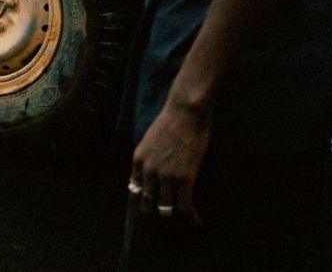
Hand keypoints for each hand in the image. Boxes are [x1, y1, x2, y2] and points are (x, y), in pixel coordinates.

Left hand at [129, 98, 211, 221]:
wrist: (185, 111)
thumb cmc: (171, 121)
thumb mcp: (150, 139)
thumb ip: (149, 158)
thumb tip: (154, 176)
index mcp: (138, 160)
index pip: (134, 191)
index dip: (144, 201)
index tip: (153, 206)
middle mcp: (148, 171)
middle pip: (147, 204)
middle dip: (157, 210)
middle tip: (169, 212)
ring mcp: (165, 176)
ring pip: (165, 209)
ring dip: (175, 213)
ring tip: (184, 215)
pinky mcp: (184, 179)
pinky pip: (184, 207)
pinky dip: (191, 217)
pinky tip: (196, 221)